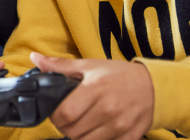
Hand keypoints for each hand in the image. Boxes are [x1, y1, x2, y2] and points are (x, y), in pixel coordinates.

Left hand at [32, 52, 153, 139]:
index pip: (64, 113)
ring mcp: (120, 125)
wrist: (154, 87)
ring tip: (81, 124)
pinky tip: (96, 131)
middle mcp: (108, 108)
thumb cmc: (119, 75)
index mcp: (96, 88)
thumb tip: (35, 58)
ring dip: (79, 135)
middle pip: (73, 131)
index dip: (54, 115)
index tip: (55, 111)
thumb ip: (60, 66)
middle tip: (67, 118)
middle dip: (65, 127)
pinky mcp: (129, 138)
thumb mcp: (90, 65)